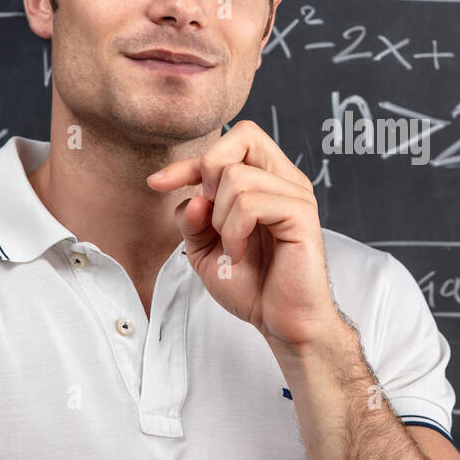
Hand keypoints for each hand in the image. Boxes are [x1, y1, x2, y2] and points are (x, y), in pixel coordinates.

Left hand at [147, 120, 346, 354]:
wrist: (283, 323)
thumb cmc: (253, 286)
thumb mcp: (205, 249)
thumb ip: (192, 220)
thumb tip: (192, 198)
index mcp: (267, 181)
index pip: (230, 143)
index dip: (189, 160)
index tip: (157, 183)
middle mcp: (285, 180)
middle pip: (244, 135)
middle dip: (207, 172)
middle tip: (210, 219)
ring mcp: (296, 195)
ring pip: (238, 176)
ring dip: (220, 217)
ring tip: (231, 247)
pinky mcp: (302, 215)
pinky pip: (251, 203)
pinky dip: (233, 231)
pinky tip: (238, 253)